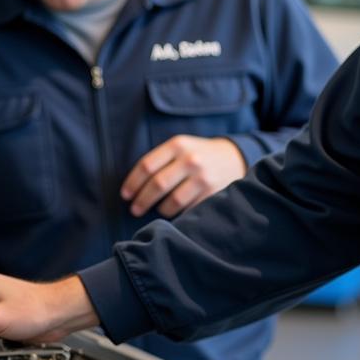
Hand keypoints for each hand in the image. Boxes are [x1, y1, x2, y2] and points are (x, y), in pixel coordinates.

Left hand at [121, 136, 245, 217]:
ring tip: (158, 210)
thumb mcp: (181, 147)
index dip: (132, 183)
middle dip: (141, 201)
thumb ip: (160, 160)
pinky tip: (175, 213)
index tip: (125, 195)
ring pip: (171, 202)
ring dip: (160, 210)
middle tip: (135, 210)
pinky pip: (187, 210)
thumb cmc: (198, 154)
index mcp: (178, 145)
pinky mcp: (212, 193)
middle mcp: (190, 159)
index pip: (147, 165)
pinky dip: (178, 214)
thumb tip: (133, 187)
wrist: (234, 158)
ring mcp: (203, 177)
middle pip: (157, 185)